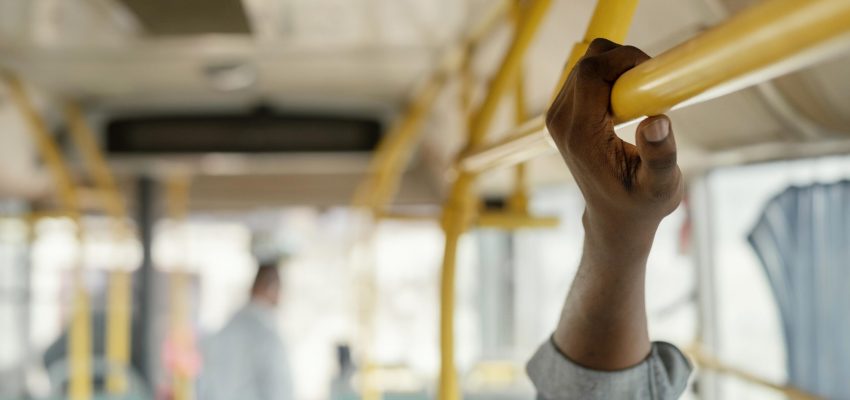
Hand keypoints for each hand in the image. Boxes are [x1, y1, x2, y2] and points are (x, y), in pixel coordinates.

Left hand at [546, 39, 682, 238]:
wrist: (615, 218)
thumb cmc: (639, 205)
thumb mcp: (660, 188)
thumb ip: (659, 156)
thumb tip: (656, 122)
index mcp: (580, 134)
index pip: (592, 71)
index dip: (625, 59)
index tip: (653, 76)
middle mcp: (561, 121)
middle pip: (589, 61)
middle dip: (625, 61)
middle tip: (653, 88)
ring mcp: (558, 116)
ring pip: (587, 63)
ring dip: (619, 68)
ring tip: (642, 99)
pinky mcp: (563, 112)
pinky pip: (587, 74)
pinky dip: (611, 76)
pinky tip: (628, 103)